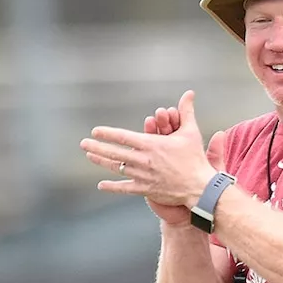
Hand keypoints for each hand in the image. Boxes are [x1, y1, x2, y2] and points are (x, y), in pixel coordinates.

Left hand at [82, 90, 220, 208]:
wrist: (199, 186)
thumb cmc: (195, 158)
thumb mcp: (191, 132)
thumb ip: (186, 111)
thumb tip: (189, 93)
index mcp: (151, 144)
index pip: (123, 137)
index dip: (107, 133)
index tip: (95, 131)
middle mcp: (143, 160)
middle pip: (115, 152)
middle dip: (97, 147)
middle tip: (83, 143)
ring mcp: (143, 175)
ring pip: (117, 168)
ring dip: (102, 161)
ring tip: (90, 156)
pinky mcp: (145, 189)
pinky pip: (125, 188)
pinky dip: (112, 187)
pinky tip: (101, 185)